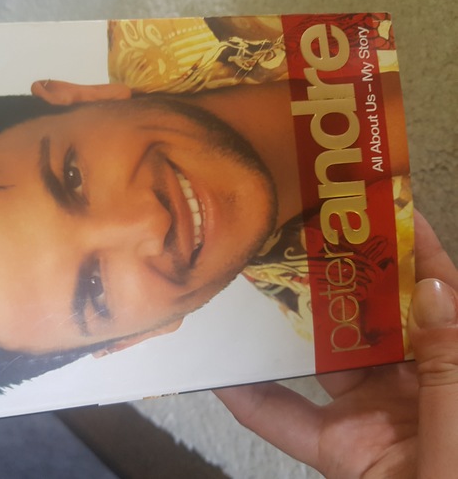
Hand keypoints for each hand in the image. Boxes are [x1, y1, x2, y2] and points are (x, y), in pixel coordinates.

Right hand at [215, 211, 457, 477]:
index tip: (388, 208)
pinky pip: (288, 420)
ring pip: (327, 360)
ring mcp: (376, 417)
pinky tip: (223, 375)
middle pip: (376, 320)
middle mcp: (418, 385)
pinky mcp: (339, 450)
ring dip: (294, 329)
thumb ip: (449, 356)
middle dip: (343, 279)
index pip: (440, 297)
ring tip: (262, 286)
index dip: (418, 251)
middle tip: (308, 239)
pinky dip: (254, 400)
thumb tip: (429, 288)